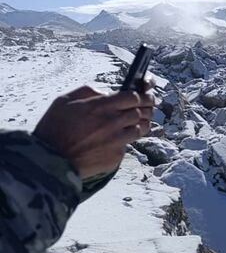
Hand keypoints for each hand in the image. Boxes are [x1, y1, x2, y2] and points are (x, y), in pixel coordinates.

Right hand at [33, 84, 154, 178]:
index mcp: (101, 106)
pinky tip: (117, 140)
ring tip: (138, 122)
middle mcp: (112, 122)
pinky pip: (128, 145)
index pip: (134, 97)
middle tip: (147, 107)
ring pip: (141, 129)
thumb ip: (88, 91)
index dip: (139, 96)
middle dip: (147, 108)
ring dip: (141, 124)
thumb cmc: (54, 128)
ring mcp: (116, 140)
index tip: (139, 97)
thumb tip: (106, 92)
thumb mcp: (64, 101)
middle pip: (141, 112)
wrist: (49, 160)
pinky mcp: (116, 156)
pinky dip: (125, 142)